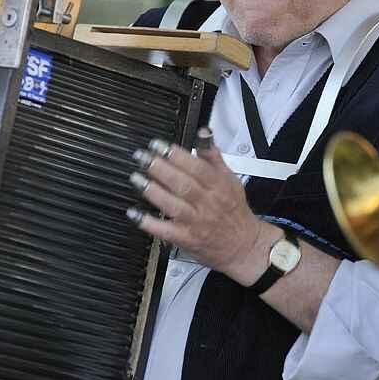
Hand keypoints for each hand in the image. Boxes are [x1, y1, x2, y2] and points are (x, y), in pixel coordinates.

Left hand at [126, 133, 278, 282]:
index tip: (159, 145)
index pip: (197, 167)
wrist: (243, 246)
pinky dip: (149, 222)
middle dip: (160, 169)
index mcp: (219, 186)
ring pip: (172, 205)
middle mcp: (207, 203)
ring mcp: (196, 222)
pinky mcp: (187, 239)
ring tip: (136, 178)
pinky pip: (165, 231)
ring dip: (152, 191)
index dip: (177, 155)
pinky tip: (135, 213)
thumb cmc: (235, 211)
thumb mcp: (231, 179)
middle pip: (182, 184)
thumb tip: (203, 133)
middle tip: (142, 157)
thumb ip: (213, 156)